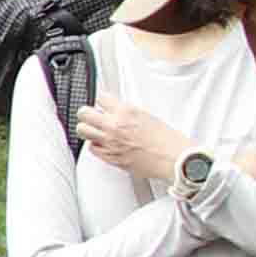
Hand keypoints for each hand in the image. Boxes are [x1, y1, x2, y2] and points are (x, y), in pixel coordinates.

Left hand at [77, 99, 195, 185]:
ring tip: (95, 130)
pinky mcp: (110, 156)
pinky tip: (103, 143)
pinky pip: (91, 147)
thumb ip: (127, 113)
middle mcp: (115, 125)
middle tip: (92, 116)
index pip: (101, 97)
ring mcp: (110, 141)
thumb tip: (116, 111)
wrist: (173, 159)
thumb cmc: (166, 140)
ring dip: (87, 128)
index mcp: (126, 112)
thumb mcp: (146, 116)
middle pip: (84, 113)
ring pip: (82, 130)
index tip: (103, 104)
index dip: (102, 101)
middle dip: (87, 113)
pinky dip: (95, 144)